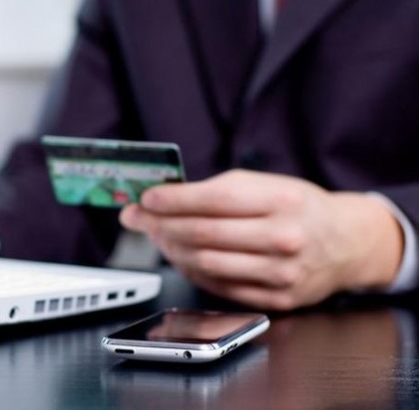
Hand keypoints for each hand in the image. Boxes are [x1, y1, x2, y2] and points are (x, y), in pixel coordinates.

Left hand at [120, 170, 402, 309]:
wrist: (346, 243)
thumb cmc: (300, 208)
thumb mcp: (270, 185)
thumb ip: (222, 190)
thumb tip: (166, 198)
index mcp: (282, 200)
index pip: (215, 198)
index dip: (173, 199)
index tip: (147, 198)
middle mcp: (284, 237)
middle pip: (204, 234)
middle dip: (160, 224)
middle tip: (138, 217)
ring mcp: (281, 273)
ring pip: (206, 263)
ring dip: (170, 249)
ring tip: (157, 236)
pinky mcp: (276, 299)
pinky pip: (218, 286)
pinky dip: (192, 270)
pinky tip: (181, 257)